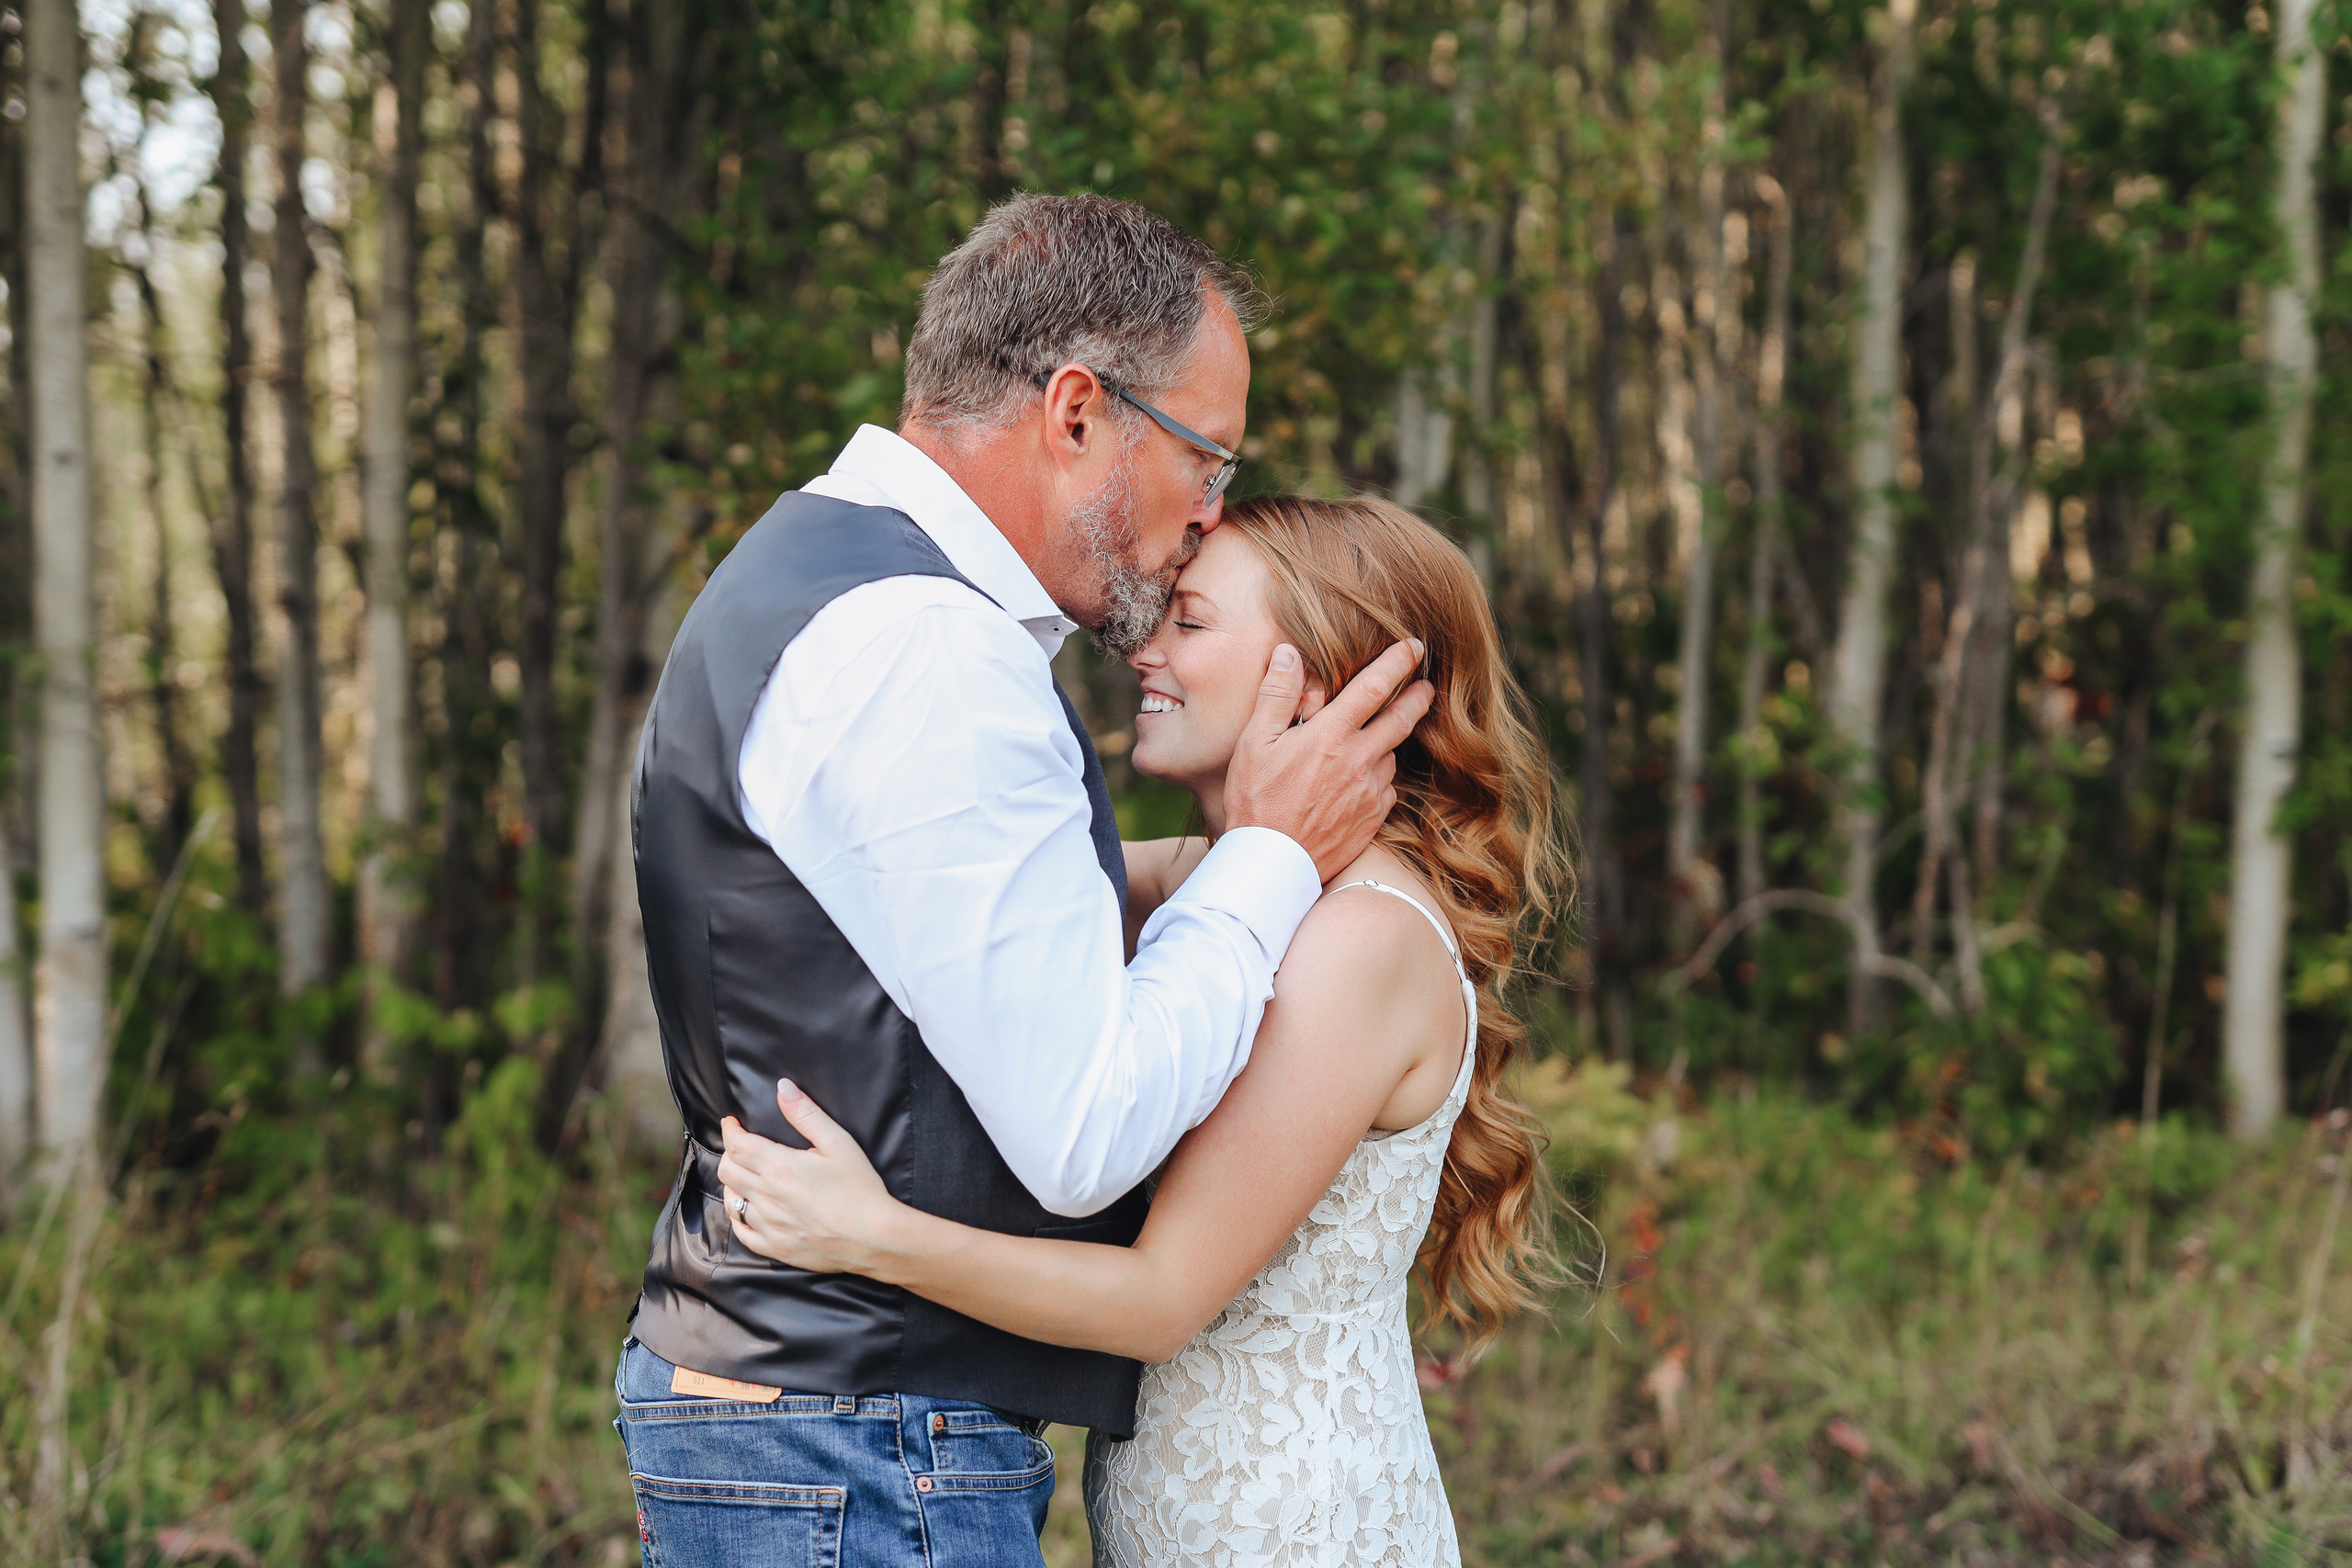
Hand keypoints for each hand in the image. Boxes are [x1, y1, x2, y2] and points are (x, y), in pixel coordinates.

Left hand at [717, 1079, 898, 1274]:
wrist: (874, 1238)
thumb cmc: (860, 1189)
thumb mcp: (839, 1143)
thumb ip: (807, 1114)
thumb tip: (782, 1088)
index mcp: (780, 1168)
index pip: (737, 1144)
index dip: (730, 1129)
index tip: (732, 1122)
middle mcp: (767, 1197)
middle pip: (727, 1170)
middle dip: (729, 1152)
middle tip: (741, 1145)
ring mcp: (768, 1225)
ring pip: (731, 1200)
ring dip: (733, 1183)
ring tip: (745, 1175)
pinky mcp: (774, 1247)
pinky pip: (741, 1231)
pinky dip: (738, 1216)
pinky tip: (749, 1209)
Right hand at [1222, 641, 1434, 880]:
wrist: (1272, 864)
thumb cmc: (1256, 801)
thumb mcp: (1254, 743)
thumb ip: (1277, 695)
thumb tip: (1289, 653)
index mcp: (1331, 736)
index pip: (1374, 687)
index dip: (1397, 662)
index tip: (1413, 647)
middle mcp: (1359, 760)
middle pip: (1401, 719)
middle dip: (1418, 697)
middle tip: (1427, 683)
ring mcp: (1370, 791)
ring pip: (1391, 755)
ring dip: (1389, 742)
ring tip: (1375, 739)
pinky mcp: (1373, 818)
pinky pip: (1386, 788)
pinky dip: (1379, 776)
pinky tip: (1362, 779)